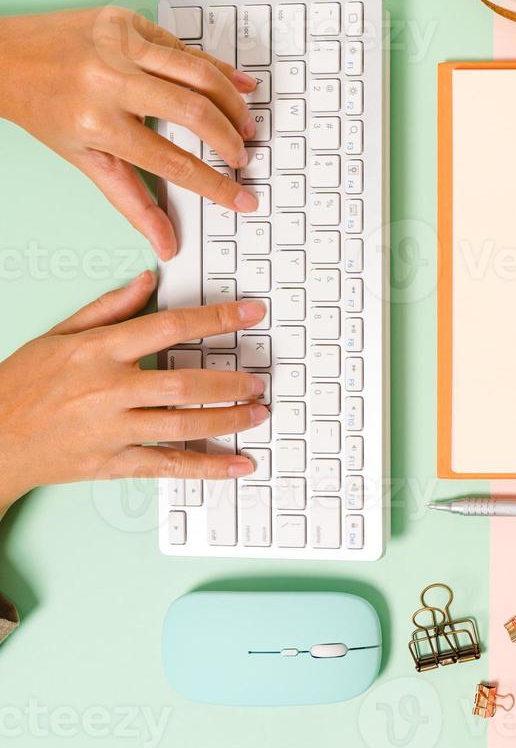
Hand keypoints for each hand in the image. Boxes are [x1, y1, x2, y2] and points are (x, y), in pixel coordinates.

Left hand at [0, 7, 260, 260]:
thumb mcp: (83, 158)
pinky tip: (237, 84)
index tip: (243, 198)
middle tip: (243, 156)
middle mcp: (109, 80)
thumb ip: (132, 201)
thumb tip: (166, 243)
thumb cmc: (42, 108)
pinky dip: (216, 67)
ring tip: (246, 123)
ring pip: (198, 73)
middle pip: (194, 113)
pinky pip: (183, 47)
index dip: (216, 185)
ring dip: (232, 102)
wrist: (2, 56)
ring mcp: (119, 45)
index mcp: (97, 122)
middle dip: (229, 139)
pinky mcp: (126, 21)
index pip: (174, 163)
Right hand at [0, 271, 268, 515]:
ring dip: (229, 420)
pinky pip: (168, 465)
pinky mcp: (111, 463)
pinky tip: (239, 464)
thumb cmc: (22, 384)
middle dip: (230, 382)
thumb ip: (108, 308)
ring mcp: (110, 430)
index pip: (169, 327)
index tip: (251, 314)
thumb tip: (148, 280)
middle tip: (260, 379)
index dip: (216, 319)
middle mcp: (107, 390)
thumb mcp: (59, 335)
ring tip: (258, 412)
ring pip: (183, 425)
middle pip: (183, 384)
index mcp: (97, 352)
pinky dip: (208, 467)